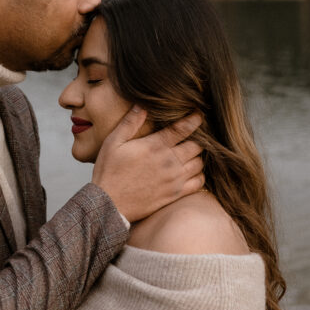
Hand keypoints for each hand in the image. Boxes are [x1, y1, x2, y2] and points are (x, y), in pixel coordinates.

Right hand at [91, 108, 203, 222]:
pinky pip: (199, 182)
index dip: (194, 119)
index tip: (198, 114)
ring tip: (190, 153)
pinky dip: (199, 174)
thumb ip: (130, 123)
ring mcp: (174, 179)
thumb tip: (142, 104)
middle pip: (197, 145)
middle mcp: (169, 162)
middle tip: (192, 136)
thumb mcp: (113, 143)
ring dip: (197, 156)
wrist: (109, 204)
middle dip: (197, 138)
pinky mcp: (175, 194)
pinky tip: (190, 171)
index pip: (183, 128)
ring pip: (200, 162)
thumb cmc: (109, 172)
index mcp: (155, 146)